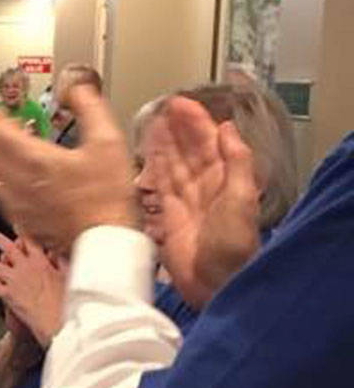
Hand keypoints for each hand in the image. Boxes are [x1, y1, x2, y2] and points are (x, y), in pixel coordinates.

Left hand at [0, 86, 134, 248]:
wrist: (106, 239)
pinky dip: (3, 184)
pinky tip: (14, 182)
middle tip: (0, 129)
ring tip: (6, 152)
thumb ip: (90, 107)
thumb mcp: (108, 140)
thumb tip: (76, 89)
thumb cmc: (109, 195)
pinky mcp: (25, 222)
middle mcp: (22, 183)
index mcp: (37, 160)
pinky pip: (2, 199)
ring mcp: (20, 205)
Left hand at [0, 230, 67, 346]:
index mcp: (40, 261)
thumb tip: (60, 252)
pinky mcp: (8, 294)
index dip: (23, 232)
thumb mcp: (68, 276)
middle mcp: (25, 267)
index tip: (18, 224)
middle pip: (9, 249)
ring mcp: (15, 280)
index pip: (30, 241)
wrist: (54, 319)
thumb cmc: (62, 301)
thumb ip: (62, 262)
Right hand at [148, 98, 259, 306]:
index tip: (179, 104)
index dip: (195, 121)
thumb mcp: (242, 198)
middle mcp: (204, 188)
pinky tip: (145, 159)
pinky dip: (152, 172)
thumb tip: (226, 128)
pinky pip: (159, 190)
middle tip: (161, 110)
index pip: (208, 142)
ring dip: (162, 146)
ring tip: (150, 126)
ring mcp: (185, 203)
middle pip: (188, 151)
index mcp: (225, 179)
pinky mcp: (168, 220)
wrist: (216, 284)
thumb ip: (236, 161)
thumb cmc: (233, 246)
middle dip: (176, 129)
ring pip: (172, 167)